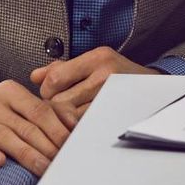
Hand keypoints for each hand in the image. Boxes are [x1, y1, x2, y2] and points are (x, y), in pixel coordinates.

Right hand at [0, 80, 77, 176]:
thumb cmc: (6, 126)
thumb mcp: (26, 115)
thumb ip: (52, 114)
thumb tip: (76, 126)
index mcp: (11, 91)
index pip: (40, 110)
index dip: (58, 130)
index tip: (72, 147)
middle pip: (25, 125)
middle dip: (47, 146)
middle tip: (62, 162)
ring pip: (4, 136)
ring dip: (27, 154)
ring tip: (43, 169)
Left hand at [30, 47, 159, 120]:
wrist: (150, 86)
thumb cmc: (116, 74)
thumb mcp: (91, 63)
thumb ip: (60, 68)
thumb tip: (34, 77)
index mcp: (96, 58)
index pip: (55, 78)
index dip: (46, 90)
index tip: (51, 94)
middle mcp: (105, 75)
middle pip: (61, 101)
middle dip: (55, 107)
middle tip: (60, 107)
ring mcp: (112, 97)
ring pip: (71, 117)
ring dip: (66, 119)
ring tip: (70, 116)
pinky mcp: (115, 114)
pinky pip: (85, 126)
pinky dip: (77, 127)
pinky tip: (80, 123)